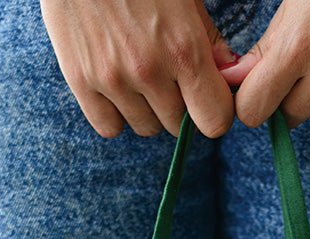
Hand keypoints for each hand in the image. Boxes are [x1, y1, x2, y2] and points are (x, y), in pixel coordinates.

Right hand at [40, 0, 240, 137]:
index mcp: (184, 49)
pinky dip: (116, 114)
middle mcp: (149, 71)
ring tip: (139, 75)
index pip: (214, 121)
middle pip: (178, 126)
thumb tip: (228, 73)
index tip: (206, 99)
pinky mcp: (81, 81)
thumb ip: (208, 40)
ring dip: (148, 110)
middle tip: (168, 77)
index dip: (214, 112)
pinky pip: (110, 127)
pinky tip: (117, 88)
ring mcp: (113, 79)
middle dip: (179, 107)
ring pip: (145, 127)